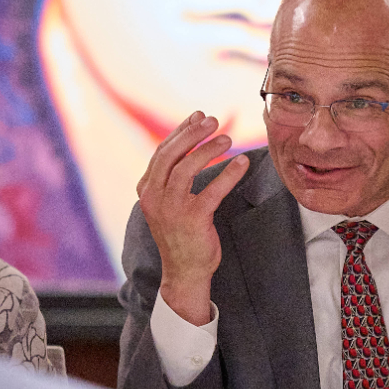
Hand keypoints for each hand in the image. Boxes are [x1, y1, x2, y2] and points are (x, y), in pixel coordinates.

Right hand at [137, 111, 248, 325]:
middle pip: (171, 155)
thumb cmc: (182, 233)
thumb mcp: (170, 202)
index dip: (181, 131)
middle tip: (213, 121)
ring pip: (186, 169)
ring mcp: (171, 209)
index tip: (199, 116)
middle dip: (192, 133)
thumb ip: (174, 176)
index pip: (162, 152)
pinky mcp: (192, 220)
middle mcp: (154, 197)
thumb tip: (190, 142)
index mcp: (146, 189)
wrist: (184, 271)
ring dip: (208, 149)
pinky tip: (241, 162)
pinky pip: (212, 190)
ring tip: (227, 138)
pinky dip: (228, 173)